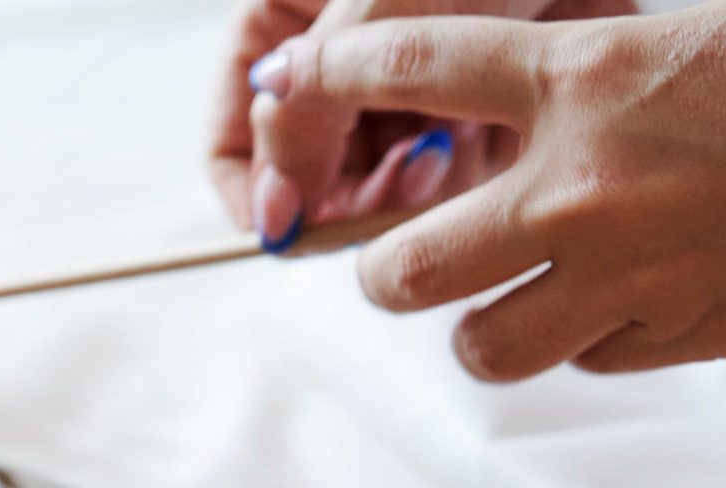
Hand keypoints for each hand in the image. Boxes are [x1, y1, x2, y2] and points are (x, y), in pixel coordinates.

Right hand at [209, 0, 635, 249]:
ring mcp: (407, 100)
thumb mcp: (379, 8)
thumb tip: (275, 218)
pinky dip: (464, 183)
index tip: (289, 228)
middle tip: (401, 170)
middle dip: (351, 196)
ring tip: (454, 137)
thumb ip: (309, 113)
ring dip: (412, 193)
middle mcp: (343, 72)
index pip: (234, 140)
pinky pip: (447, 193)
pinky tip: (491, 138)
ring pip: (377, 198)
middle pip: (311, 183)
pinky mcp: (475, 123)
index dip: (258, 193)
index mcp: (289, 25)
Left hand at [253, 0, 725, 377]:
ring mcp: (618, 276)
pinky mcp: (673, 336)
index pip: (417, 61)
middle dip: (384, 271)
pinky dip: (583, 341)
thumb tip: (545, 88)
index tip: (295, 79)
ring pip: (480, 345)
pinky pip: (582, 361)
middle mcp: (575, 187)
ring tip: (502, 306)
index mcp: (584, 72)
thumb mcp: (701, 24)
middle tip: (404, 262)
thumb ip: (601, 68)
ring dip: (477, 328)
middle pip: (403, 268)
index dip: (339, 71)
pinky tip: (614, 307)